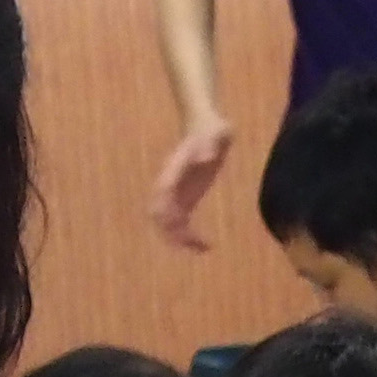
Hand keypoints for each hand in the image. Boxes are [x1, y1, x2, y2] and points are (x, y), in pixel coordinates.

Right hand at [149, 116, 232, 253]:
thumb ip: (211, 144)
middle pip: (159, 212)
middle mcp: (170, 183)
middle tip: (194, 243)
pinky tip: (205, 245)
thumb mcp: (217, 132)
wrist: (205, 128)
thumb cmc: (212, 129)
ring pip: (167, 223)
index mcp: (173, 168)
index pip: (163, 190)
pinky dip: (188, 237)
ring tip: (202, 248)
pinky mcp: (185, 200)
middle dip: (171, 230)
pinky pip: (180, 224)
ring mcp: (176, 193)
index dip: (167, 208)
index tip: (181, 222)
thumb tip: (208, 157)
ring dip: (179, 239)